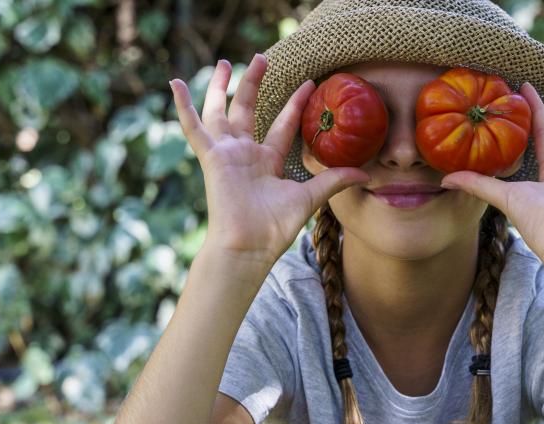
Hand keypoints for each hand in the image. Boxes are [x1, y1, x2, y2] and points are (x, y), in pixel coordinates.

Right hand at [170, 55, 370, 263]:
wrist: (250, 245)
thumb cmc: (275, 227)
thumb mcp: (309, 197)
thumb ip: (334, 180)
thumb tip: (366, 174)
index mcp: (267, 162)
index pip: (281, 125)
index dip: (294, 105)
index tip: (309, 83)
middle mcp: (245, 154)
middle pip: (247, 110)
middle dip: (253, 84)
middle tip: (261, 58)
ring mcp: (226, 154)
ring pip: (221, 112)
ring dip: (222, 87)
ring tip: (226, 61)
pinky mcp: (212, 157)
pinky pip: (194, 128)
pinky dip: (183, 106)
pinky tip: (176, 83)